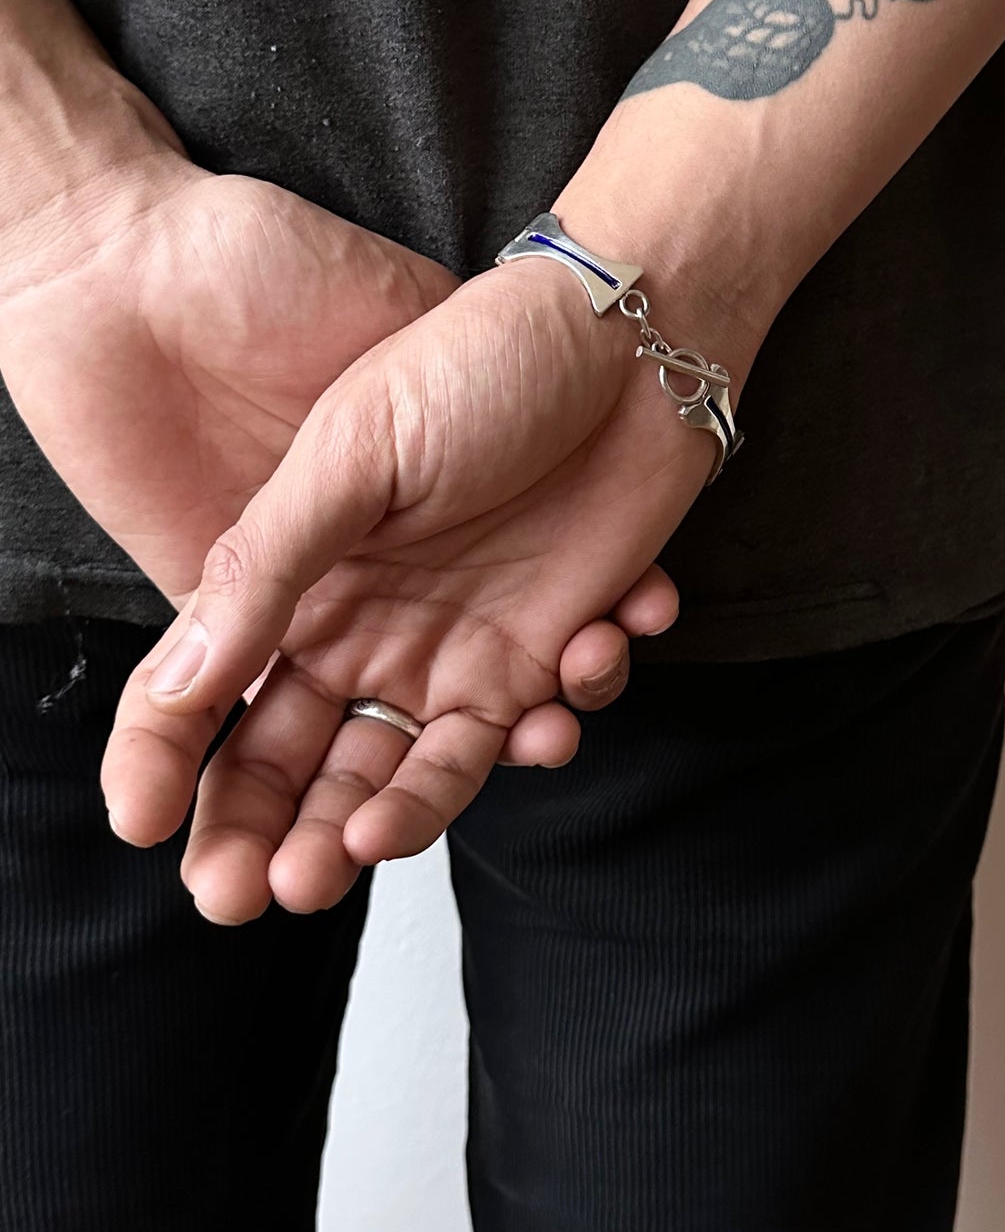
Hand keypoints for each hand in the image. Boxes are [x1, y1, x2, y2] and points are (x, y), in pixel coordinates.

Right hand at [97, 251, 756, 923]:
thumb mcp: (354, 453)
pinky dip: (556, 728)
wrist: (629, 342)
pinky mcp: (550, 654)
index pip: (212, 695)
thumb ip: (270, 569)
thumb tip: (183, 680)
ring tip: (368, 842)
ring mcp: (461, 648)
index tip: (149, 831)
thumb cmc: (479, 368)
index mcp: (299, 581)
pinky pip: (537, 733)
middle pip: (304, 765)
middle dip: (279, 835)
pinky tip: (578, 660)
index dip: (170, 766)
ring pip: (414, 776)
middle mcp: (370, 629)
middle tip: (268, 889)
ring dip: (395, 820)